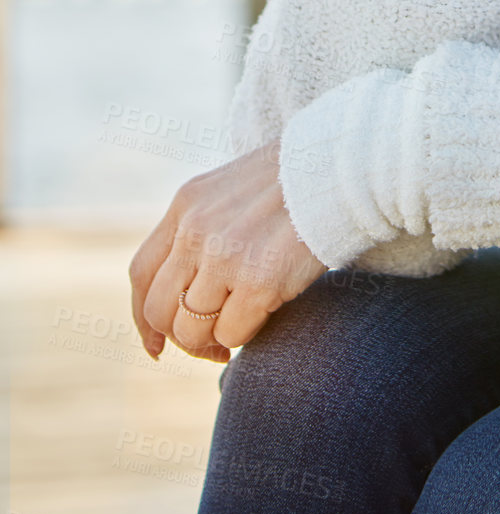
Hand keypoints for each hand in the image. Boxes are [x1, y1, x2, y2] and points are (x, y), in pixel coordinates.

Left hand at [129, 141, 327, 363]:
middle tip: (210, 345)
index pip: (142, 273)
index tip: (157, 343)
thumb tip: (187, 286)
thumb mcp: (233, 190)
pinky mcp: (259, 279)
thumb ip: (204, 227)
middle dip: (180, 337)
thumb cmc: (296, 181)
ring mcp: (225, 256)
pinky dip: (244, 335)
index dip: (143, 317)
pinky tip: (263, 318)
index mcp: (186, 204)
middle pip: (159, 308)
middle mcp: (196, 230)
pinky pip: (232, 333)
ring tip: (239, 330)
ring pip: (191, 328)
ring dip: (213, 340)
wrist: (342, 168)